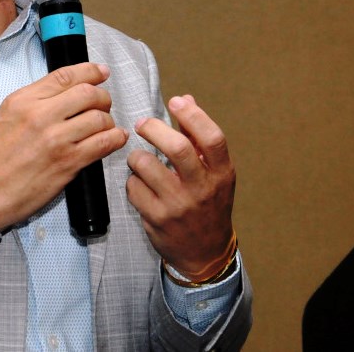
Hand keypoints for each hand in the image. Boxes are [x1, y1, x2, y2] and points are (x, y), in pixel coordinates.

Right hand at [0, 62, 127, 232]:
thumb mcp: (8, 114)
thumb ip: (36, 98)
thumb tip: (70, 87)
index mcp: (23, 101)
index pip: (65, 76)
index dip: (90, 71)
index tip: (102, 72)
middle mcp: (40, 116)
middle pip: (87, 93)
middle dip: (103, 96)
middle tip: (103, 104)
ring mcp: (56, 140)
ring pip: (99, 117)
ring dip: (108, 120)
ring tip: (104, 125)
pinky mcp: (68, 162)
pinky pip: (104, 143)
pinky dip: (115, 137)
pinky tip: (115, 137)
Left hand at [126, 95, 235, 279]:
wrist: (205, 253)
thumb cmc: (208, 204)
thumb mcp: (213, 173)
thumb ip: (198, 136)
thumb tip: (186, 99)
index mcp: (221, 174)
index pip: (212, 138)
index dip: (193, 115)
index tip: (176, 102)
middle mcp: (203, 189)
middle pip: (177, 148)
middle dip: (154, 128)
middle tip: (143, 124)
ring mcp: (179, 206)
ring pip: (146, 165)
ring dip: (136, 156)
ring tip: (139, 159)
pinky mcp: (157, 219)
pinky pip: (133, 187)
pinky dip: (132, 180)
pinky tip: (140, 184)